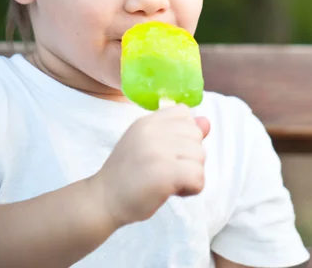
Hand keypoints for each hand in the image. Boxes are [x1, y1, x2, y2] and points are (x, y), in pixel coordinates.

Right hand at [93, 104, 209, 228]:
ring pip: (200, 156)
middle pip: (196, 135)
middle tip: (167, 169)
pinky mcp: (164, 172)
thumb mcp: (149, 144)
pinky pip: (198, 177)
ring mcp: (158, 150)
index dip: (184, 134)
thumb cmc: (128, 173)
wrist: (104, 199)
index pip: (184, 112)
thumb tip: (207, 121)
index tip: (169, 150)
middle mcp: (152, 130)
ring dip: (190, 174)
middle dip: (189, 156)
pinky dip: (191, 189)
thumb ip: (178, 131)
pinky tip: (173, 191)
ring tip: (168, 180)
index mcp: (147, 120)